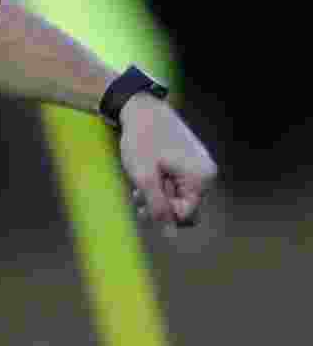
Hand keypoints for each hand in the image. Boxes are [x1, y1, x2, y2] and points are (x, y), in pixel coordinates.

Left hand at [118, 95, 217, 232]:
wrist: (141, 109)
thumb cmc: (142, 141)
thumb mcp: (144, 178)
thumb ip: (158, 208)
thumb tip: (171, 236)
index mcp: (200, 177)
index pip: (186, 216)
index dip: (163, 213)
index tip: (145, 197)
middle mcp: (206, 174)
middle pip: (184, 209)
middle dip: (159, 206)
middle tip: (139, 194)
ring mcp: (199, 168)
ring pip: (178, 199)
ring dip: (156, 198)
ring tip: (138, 185)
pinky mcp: (190, 164)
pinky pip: (177, 187)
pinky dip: (160, 187)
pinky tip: (146, 178)